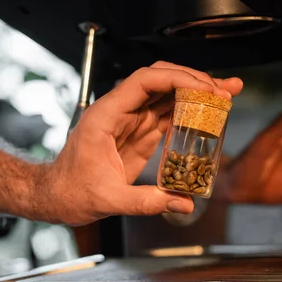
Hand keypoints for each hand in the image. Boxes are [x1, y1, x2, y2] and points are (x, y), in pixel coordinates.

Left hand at [34, 61, 242, 224]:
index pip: (144, 82)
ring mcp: (131, 121)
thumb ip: (146, 202)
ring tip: (226, 96)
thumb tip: (183, 203)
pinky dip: (190, 113)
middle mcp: (120, 112)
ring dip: (197, 93)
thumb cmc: (69, 192)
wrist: (56, 197)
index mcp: (106, 115)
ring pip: (168, 96)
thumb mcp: (107, 199)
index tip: (204, 87)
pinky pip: (168, 116)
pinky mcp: (139, 134)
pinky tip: (208, 115)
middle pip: (161, 81)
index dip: (176, 79)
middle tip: (224, 90)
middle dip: (195, 81)